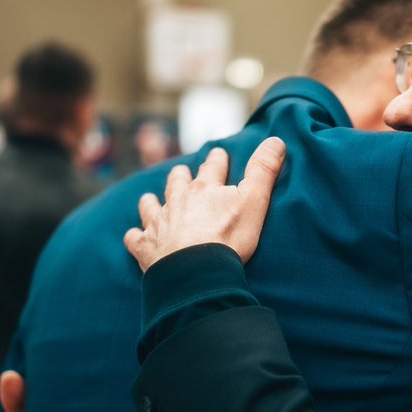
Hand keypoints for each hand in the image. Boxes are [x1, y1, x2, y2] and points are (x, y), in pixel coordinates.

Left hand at [124, 138, 285, 271]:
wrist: (196, 270)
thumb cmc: (228, 237)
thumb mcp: (254, 201)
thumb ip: (264, 170)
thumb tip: (277, 140)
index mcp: (205, 189)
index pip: (212, 167)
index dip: (217, 159)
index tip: (218, 153)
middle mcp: (178, 200)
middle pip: (178, 181)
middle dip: (181, 175)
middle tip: (182, 172)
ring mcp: (159, 223)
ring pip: (151, 205)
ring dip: (152, 201)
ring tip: (150, 198)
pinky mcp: (146, 247)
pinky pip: (135, 238)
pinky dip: (134, 236)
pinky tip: (133, 236)